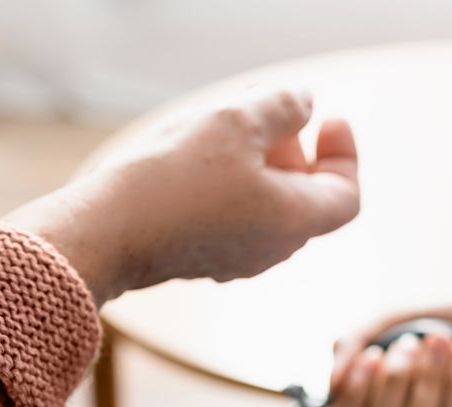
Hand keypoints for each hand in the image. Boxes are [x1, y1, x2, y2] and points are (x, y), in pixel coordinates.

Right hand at [6, 87, 359, 303]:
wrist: (105, 233)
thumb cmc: (172, 181)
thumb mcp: (236, 122)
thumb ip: (282, 107)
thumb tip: (304, 103)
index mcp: (294, 222)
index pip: (346, 194)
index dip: (345, 154)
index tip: (328, 119)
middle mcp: (272, 249)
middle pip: (305, 197)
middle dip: (295, 149)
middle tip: (267, 112)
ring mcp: (237, 259)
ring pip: (267, 205)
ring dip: (258, 163)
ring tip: (226, 128)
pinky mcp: (202, 257)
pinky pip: (233, 216)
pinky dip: (231, 183)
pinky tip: (197, 156)